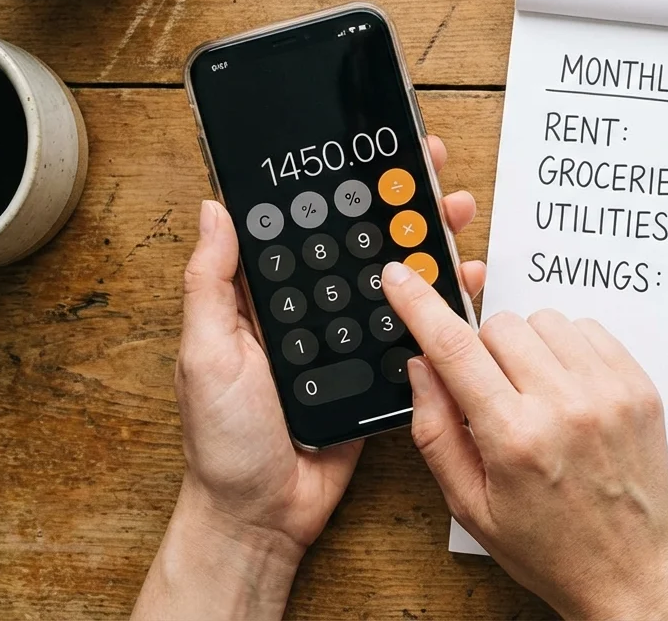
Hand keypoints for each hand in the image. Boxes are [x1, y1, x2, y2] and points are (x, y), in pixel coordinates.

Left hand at [134, 136, 484, 620]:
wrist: (261, 518)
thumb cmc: (222, 444)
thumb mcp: (205, 355)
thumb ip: (211, 284)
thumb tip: (215, 210)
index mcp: (261, 299)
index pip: (299, 227)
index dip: (331, 186)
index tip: (361, 149)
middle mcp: (305, 312)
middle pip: (355, 243)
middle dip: (393, 202)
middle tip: (429, 167)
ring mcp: (343, 341)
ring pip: (390, 281)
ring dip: (423, 244)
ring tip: (455, 212)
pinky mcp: (375, 374)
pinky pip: (411, 332)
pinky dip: (439, 306)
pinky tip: (462, 279)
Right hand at [381, 264, 667, 620]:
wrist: (631, 572)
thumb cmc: (549, 547)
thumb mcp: (470, 505)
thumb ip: (435, 431)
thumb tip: (421, 366)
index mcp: (514, 439)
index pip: (455, 349)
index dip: (419, 305)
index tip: (400, 278)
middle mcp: (564, 407)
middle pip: (499, 326)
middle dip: (483, 352)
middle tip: (493, 396)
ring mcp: (608, 393)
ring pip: (543, 320)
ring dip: (527, 347)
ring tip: (534, 396)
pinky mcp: (638, 387)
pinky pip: (588, 329)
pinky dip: (567, 350)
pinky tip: (566, 392)